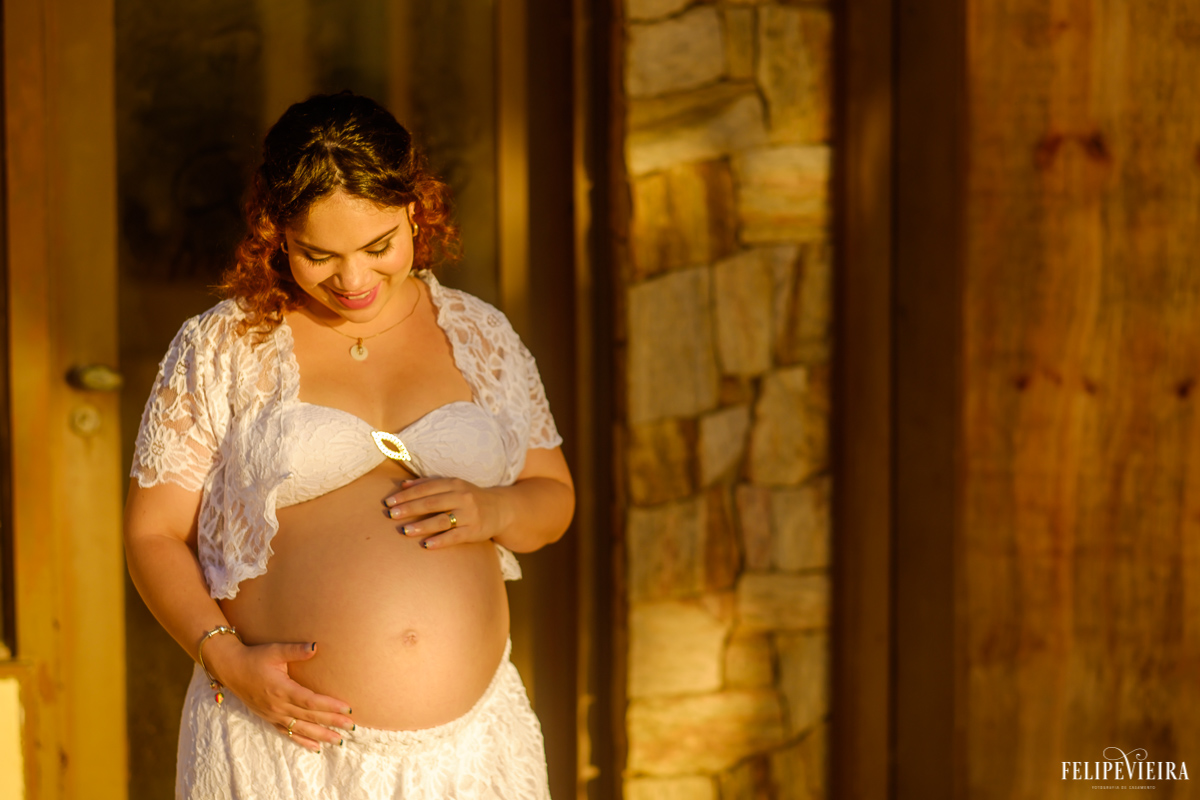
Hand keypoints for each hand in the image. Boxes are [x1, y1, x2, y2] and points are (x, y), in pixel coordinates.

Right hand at [204, 634, 354, 751]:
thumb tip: (315, 647)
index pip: (310, 701)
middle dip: (331, 723)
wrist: (231, 669)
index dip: (329, 706)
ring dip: (321, 735)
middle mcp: (278, 706)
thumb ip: (296, 650)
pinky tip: (316, 747)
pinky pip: (287, 733)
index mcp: (281, 689)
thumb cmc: (255, 658)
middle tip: (351, 727)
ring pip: (300, 729)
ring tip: (339, 741)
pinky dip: (302, 740)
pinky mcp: (269, 718)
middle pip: (309, 717)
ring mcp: (273, 715)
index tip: (347, 709)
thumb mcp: (275, 650)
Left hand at [384, 477, 510, 549]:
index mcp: (454, 484)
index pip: (426, 488)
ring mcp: (469, 514)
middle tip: (391, 515)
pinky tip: (426, 545)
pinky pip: (455, 536)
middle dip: (410, 509)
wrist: (500, 509)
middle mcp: (462, 497)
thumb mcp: (452, 486)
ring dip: (422, 526)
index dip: (407, 495)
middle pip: (432, 503)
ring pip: (442, 520)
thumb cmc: (469, 497)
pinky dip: (440, 541)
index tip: (389, 502)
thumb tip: (402, 485)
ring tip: (404, 531)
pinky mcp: (475, 531)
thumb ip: (428, 484)